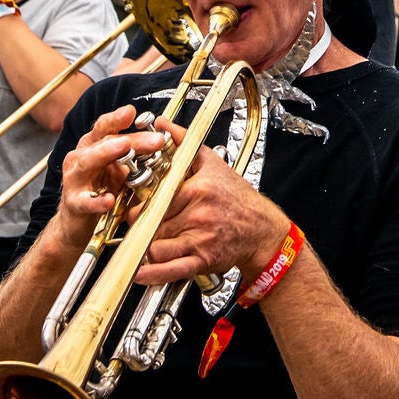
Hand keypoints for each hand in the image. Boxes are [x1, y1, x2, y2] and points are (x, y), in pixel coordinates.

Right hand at [51, 105, 169, 249]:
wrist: (76, 222)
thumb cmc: (100, 190)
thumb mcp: (119, 169)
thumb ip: (135, 154)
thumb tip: (162, 140)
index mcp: (93, 146)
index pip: (105, 127)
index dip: (117, 118)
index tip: (133, 111)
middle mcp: (81, 157)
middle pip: (105, 141)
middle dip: (131, 139)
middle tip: (156, 140)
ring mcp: (75, 179)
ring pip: (88, 162)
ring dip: (107, 154)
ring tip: (125, 149)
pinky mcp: (74, 203)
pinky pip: (84, 201)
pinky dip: (96, 201)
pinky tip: (108, 200)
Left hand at [136, 120, 291, 286]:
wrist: (262, 229)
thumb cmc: (237, 197)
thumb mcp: (212, 163)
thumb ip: (183, 142)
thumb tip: (162, 124)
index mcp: (197, 189)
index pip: (155, 197)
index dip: (141, 202)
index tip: (136, 203)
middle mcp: (198, 215)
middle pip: (152, 222)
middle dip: (141, 224)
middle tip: (138, 223)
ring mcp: (200, 239)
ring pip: (157, 245)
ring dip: (146, 245)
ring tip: (143, 240)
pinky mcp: (202, 260)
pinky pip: (172, 269)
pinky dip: (152, 274)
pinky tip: (139, 273)